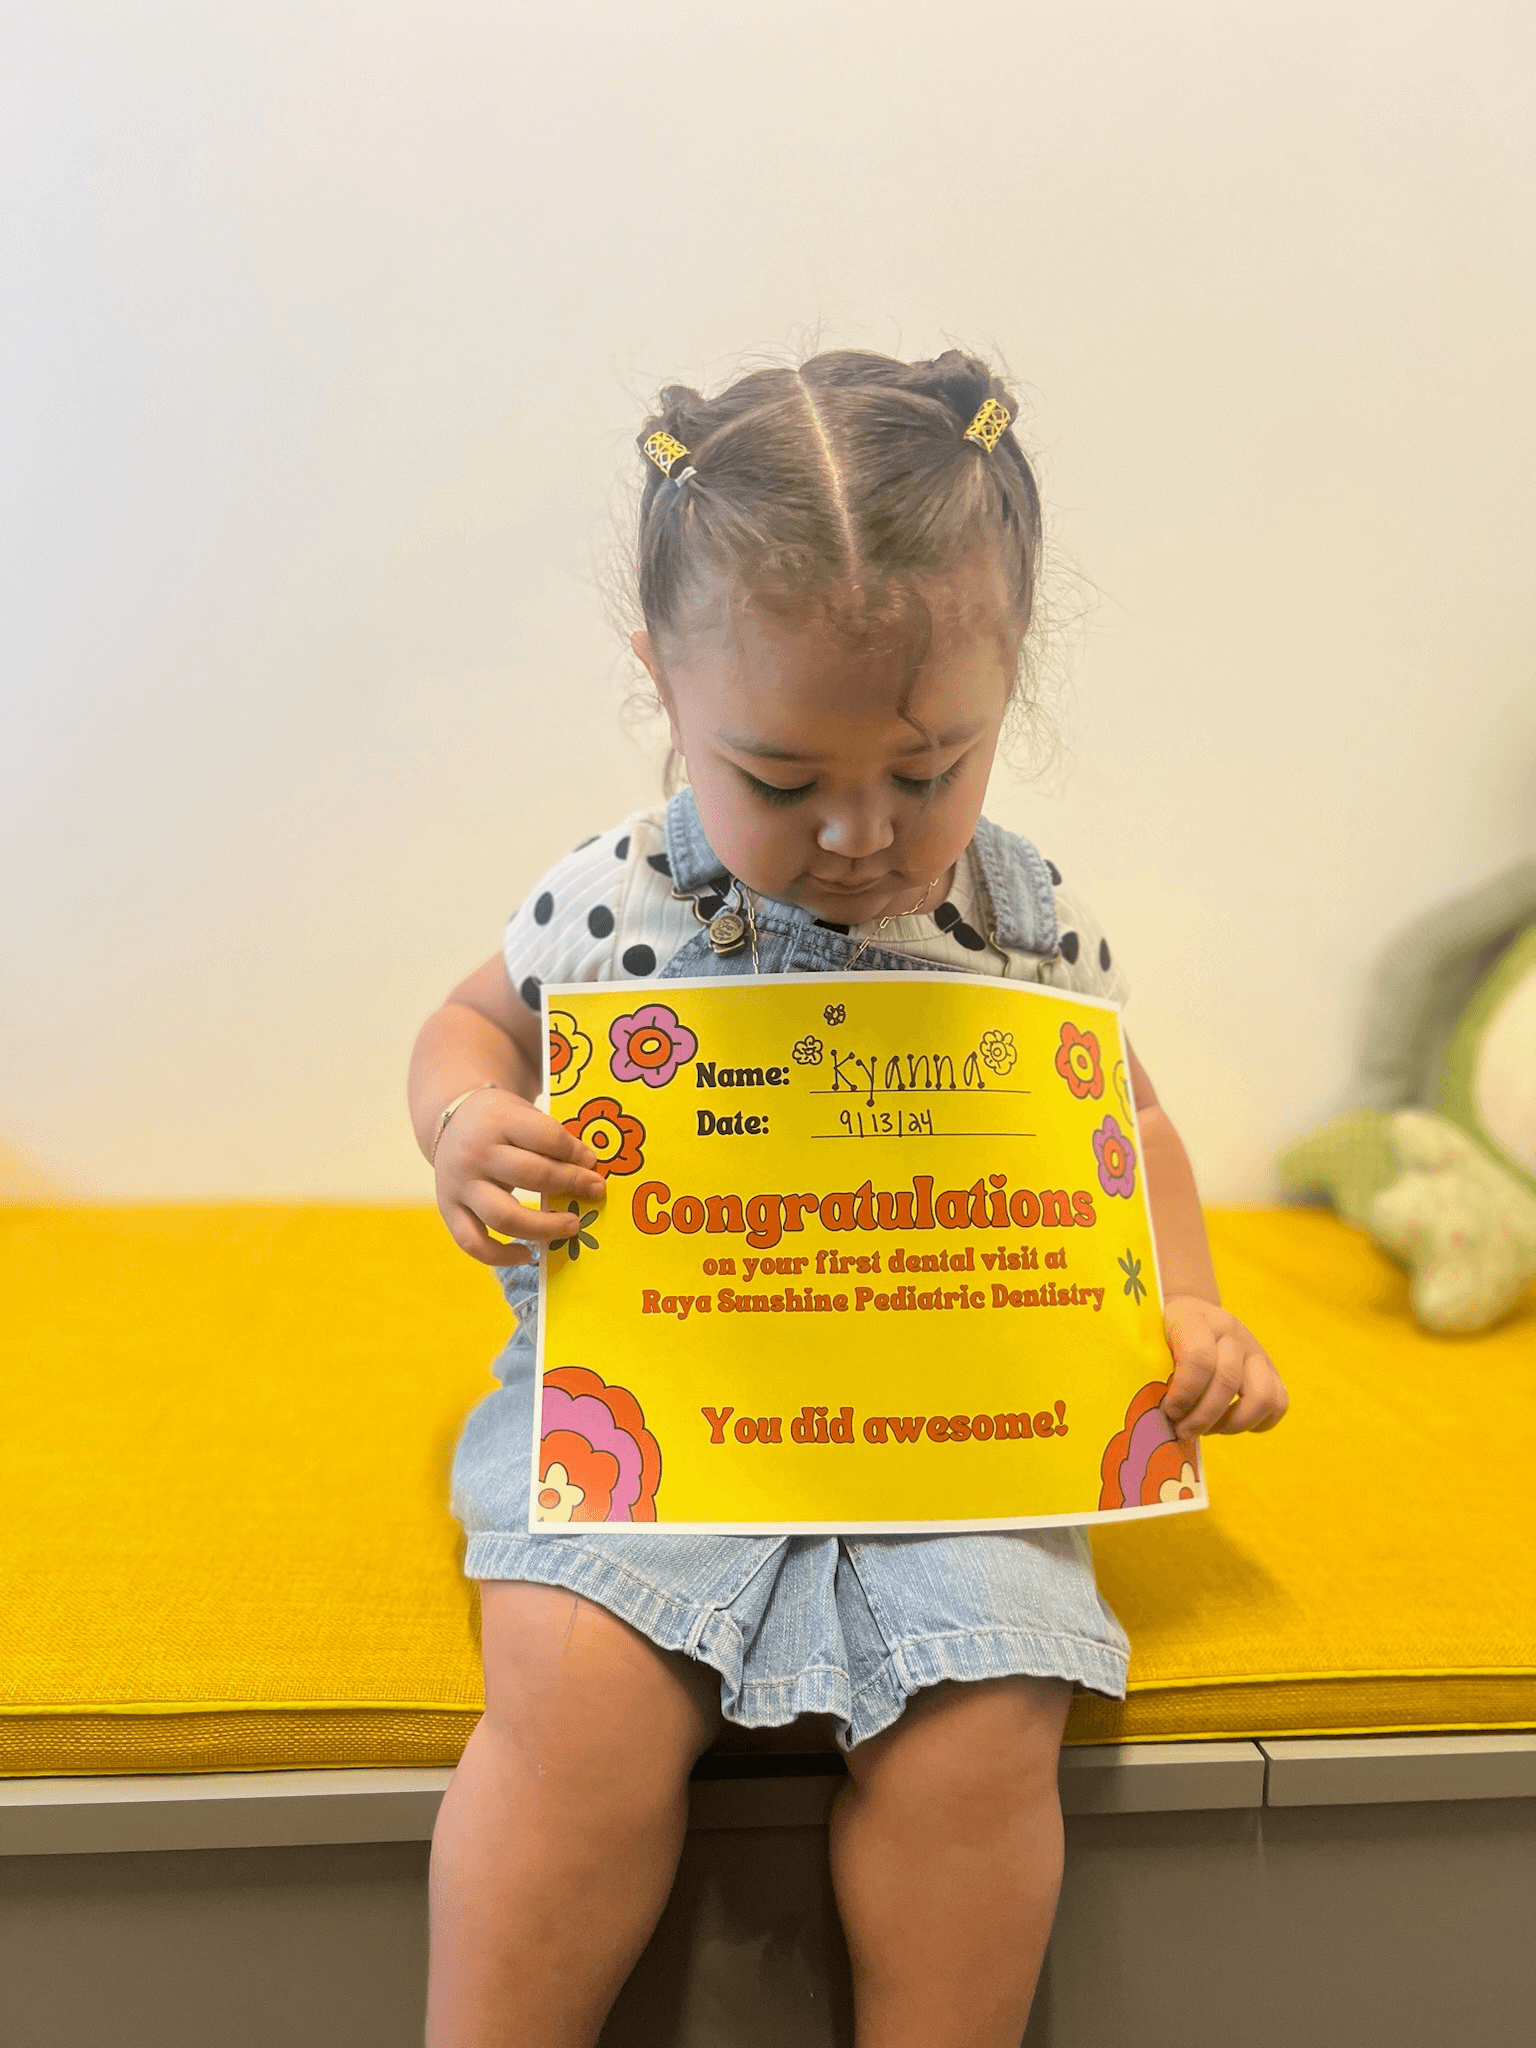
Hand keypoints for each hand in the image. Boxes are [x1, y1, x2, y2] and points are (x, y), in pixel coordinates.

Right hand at [433, 1087, 606, 1267]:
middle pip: (530, 1175)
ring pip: (503, 1217)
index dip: (574, 1152)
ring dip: (544, 1227)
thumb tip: (589, 1169)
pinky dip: (501, 1256)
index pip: (545, 1136)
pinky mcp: (448, 1210)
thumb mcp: (521, 1113)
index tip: (592, 1162)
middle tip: (595, 1191)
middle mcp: (475, 1154)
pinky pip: (472, 1242)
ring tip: (571, 1226)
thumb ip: (551, 1138)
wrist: (447, 1121)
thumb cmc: (498, 1121)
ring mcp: (459, 1185)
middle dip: (570, 1184)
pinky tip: (527, 1255)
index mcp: (498, 1121)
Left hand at [1160, 1296, 1288, 1440]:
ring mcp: (1255, 1350)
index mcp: (1196, 1319)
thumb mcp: (1149, 1340)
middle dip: (1202, 1416)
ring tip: (1209, 1428)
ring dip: (1233, 1423)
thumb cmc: (1163, 1333)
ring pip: (1262, 1396)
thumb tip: (1155, 1414)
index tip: (1169, 1412)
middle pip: (1227, 1380)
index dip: (1185, 1393)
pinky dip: (1257, 1422)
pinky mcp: (1270, 1368)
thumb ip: (1153, 1369)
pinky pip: (1278, 1402)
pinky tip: (1228, 1424)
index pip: (1199, 1358)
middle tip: (1183, 1430)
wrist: (1189, 1308)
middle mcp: (1231, 1331)